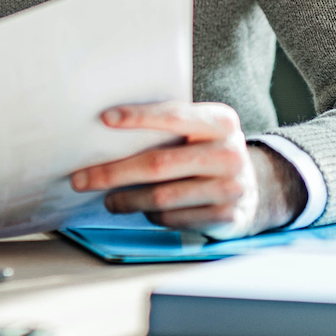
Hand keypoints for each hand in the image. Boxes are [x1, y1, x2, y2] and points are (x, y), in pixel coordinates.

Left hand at [68, 102, 306, 238]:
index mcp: (221, 121)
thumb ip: (171, 125)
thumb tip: (108, 127)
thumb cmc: (208, 151)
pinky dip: (150, 216)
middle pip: (158, 164)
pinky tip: (141, 209)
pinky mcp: (225, 218)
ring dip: (125, 200)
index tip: (104, 119)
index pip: (174, 116)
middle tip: (81, 178)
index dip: (138, 117)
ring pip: (161, 198)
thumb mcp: (201, 130)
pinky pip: (173, 219)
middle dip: (113, 172)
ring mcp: (230, 188)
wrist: (254, 187)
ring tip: (107, 199)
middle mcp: (229, 153)